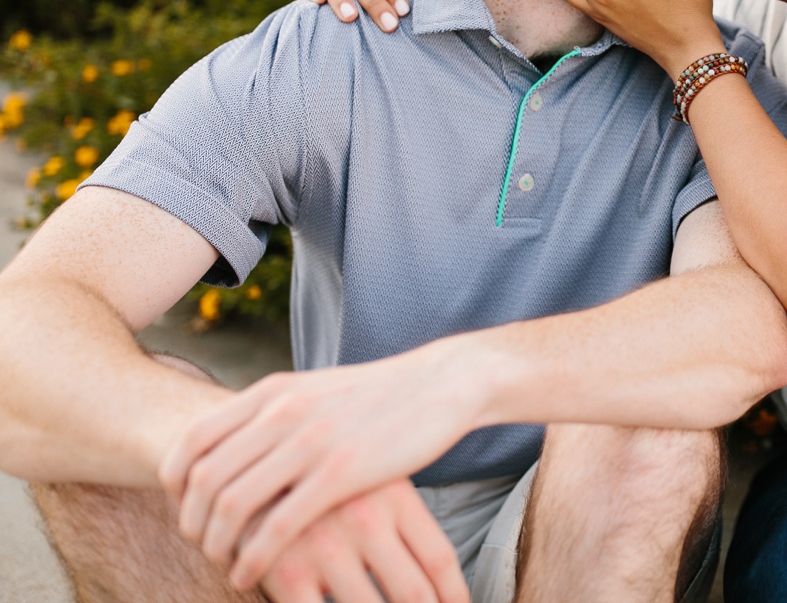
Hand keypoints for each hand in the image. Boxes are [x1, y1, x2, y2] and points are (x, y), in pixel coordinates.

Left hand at [160, 341, 479, 588]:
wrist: (441, 383)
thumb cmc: (379, 395)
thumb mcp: (316, 391)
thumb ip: (275, 413)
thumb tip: (237, 444)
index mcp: (272, 392)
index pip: (191, 440)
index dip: (175, 483)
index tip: (186, 508)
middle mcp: (281, 413)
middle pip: (202, 479)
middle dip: (192, 522)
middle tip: (201, 545)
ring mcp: (310, 443)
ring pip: (230, 505)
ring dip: (216, 545)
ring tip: (225, 562)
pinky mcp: (340, 474)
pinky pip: (275, 528)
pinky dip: (252, 558)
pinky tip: (250, 573)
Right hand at [258, 478, 468, 602]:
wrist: (244, 453)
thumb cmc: (319, 474)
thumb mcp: (364, 477)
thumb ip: (399, 517)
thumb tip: (437, 577)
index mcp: (394, 495)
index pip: (439, 560)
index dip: (455, 596)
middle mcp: (366, 519)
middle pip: (415, 594)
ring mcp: (326, 547)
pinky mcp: (284, 570)